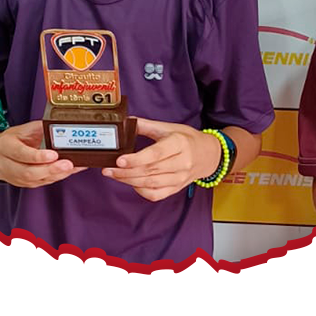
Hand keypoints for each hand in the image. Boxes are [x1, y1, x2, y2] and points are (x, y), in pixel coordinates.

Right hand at [0, 121, 85, 186]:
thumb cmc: (11, 141)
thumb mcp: (22, 129)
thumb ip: (39, 128)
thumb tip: (58, 126)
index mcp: (7, 147)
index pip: (21, 154)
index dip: (38, 156)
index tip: (53, 154)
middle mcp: (10, 165)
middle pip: (29, 172)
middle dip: (51, 169)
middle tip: (67, 164)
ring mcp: (17, 177)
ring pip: (37, 180)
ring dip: (57, 174)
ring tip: (72, 167)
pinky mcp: (26, 183)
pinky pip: (43, 182)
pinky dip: (58, 176)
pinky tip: (70, 171)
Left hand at [102, 118, 222, 201]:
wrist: (208, 154)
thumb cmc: (187, 139)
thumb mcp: (169, 127)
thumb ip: (146, 125)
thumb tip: (124, 122)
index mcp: (180, 143)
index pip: (156, 154)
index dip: (137, 159)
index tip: (119, 160)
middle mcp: (182, 162)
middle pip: (150, 171)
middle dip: (126, 172)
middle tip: (108, 169)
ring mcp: (180, 178)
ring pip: (151, 184)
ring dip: (129, 181)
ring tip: (113, 175)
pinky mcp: (177, 188)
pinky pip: (156, 194)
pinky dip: (140, 191)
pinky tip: (131, 183)